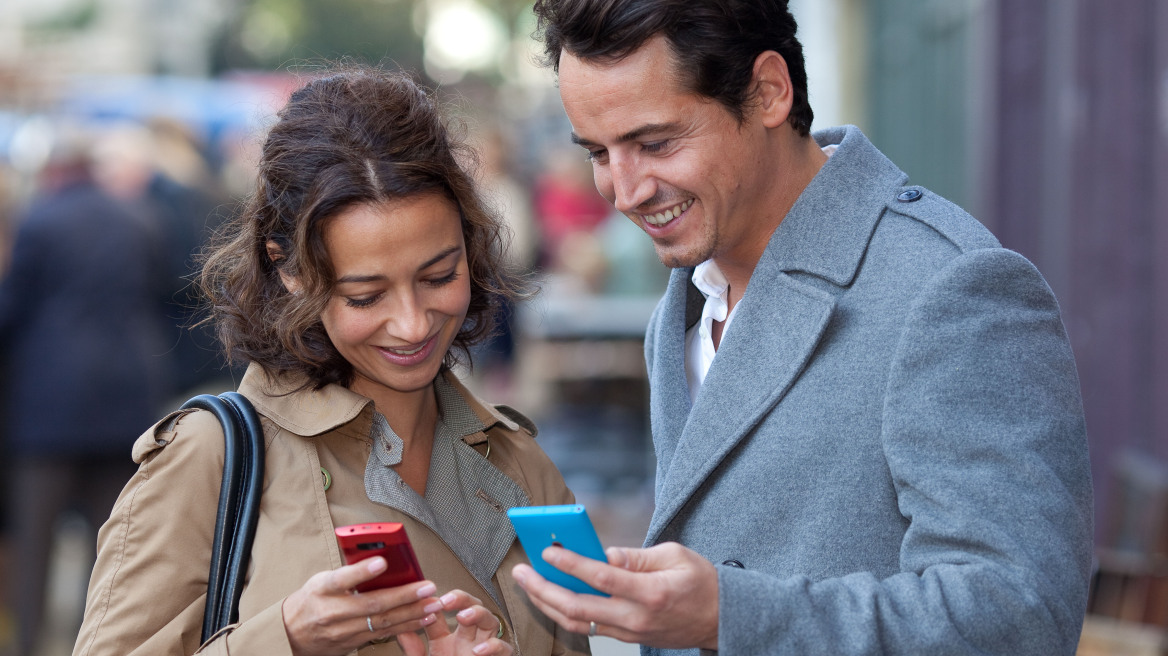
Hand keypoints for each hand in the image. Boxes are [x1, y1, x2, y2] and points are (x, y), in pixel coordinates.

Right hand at [282, 556, 440, 655]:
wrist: (291, 634)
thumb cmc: (311, 600)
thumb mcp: (322, 579)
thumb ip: (349, 571)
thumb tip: (382, 558)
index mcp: (322, 589)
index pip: (342, 578)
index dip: (362, 571)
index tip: (382, 562)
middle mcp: (332, 611)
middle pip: (372, 604)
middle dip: (404, 596)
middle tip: (428, 587)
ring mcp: (343, 631)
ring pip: (382, 622)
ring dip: (412, 613)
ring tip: (433, 605)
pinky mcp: (352, 643)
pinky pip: (383, 634)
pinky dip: (405, 626)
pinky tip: (422, 619)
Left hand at [397, 589, 512, 655]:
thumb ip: (413, 650)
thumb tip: (400, 629)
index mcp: (445, 640)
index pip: (440, 614)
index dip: (433, 605)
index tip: (424, 602)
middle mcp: (466, 640)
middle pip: (470, 607)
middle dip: (461, 598)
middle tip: (447, 601)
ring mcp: (483, 649)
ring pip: (489, 620)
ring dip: (478, 614)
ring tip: (463, 616)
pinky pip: (503, 648)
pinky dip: (493, 647)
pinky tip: (478, 651)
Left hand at [512, 541, 718, 649]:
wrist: (721, 618)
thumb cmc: (700, 581)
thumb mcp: (675, 555)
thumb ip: (636, 556)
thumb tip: (603, 553)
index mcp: (651, 592)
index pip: (602, 578)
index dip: (572, 565)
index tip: (548, 551)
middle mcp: (636, 617)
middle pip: (578, 607)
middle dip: (543, 588)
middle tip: (521, 571)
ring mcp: (629, 632)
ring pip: (577, 622)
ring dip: (546, 603)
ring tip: (527, 583)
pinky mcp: (626, 638)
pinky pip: (588, 627)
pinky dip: (564, 611)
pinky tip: (549, 595)